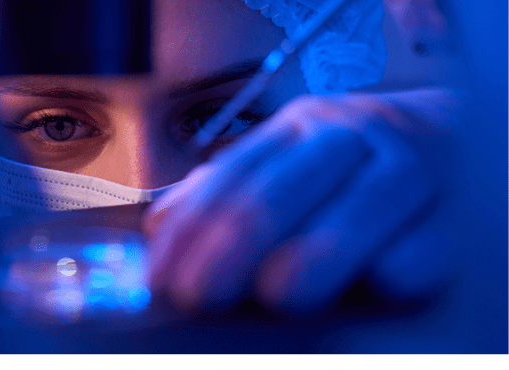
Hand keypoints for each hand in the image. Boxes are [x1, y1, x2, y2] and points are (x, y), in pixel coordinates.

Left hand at [143, 90, 462, 314]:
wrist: (444, 138)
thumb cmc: (345, 166)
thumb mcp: (282, 161)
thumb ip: (223, 191)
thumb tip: (161, 228)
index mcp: (297, 127)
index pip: (234, 176)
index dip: (192, 229)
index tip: (163, 276)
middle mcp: (349, 137)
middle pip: (286, 188)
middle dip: (235, 245)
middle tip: (202, 294)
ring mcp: (407, 169)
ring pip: (360, 207)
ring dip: (317, 254)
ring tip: (279, 294)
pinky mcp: (454, 212)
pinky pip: (427, 241)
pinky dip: (401, 265)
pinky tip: (376, 284)